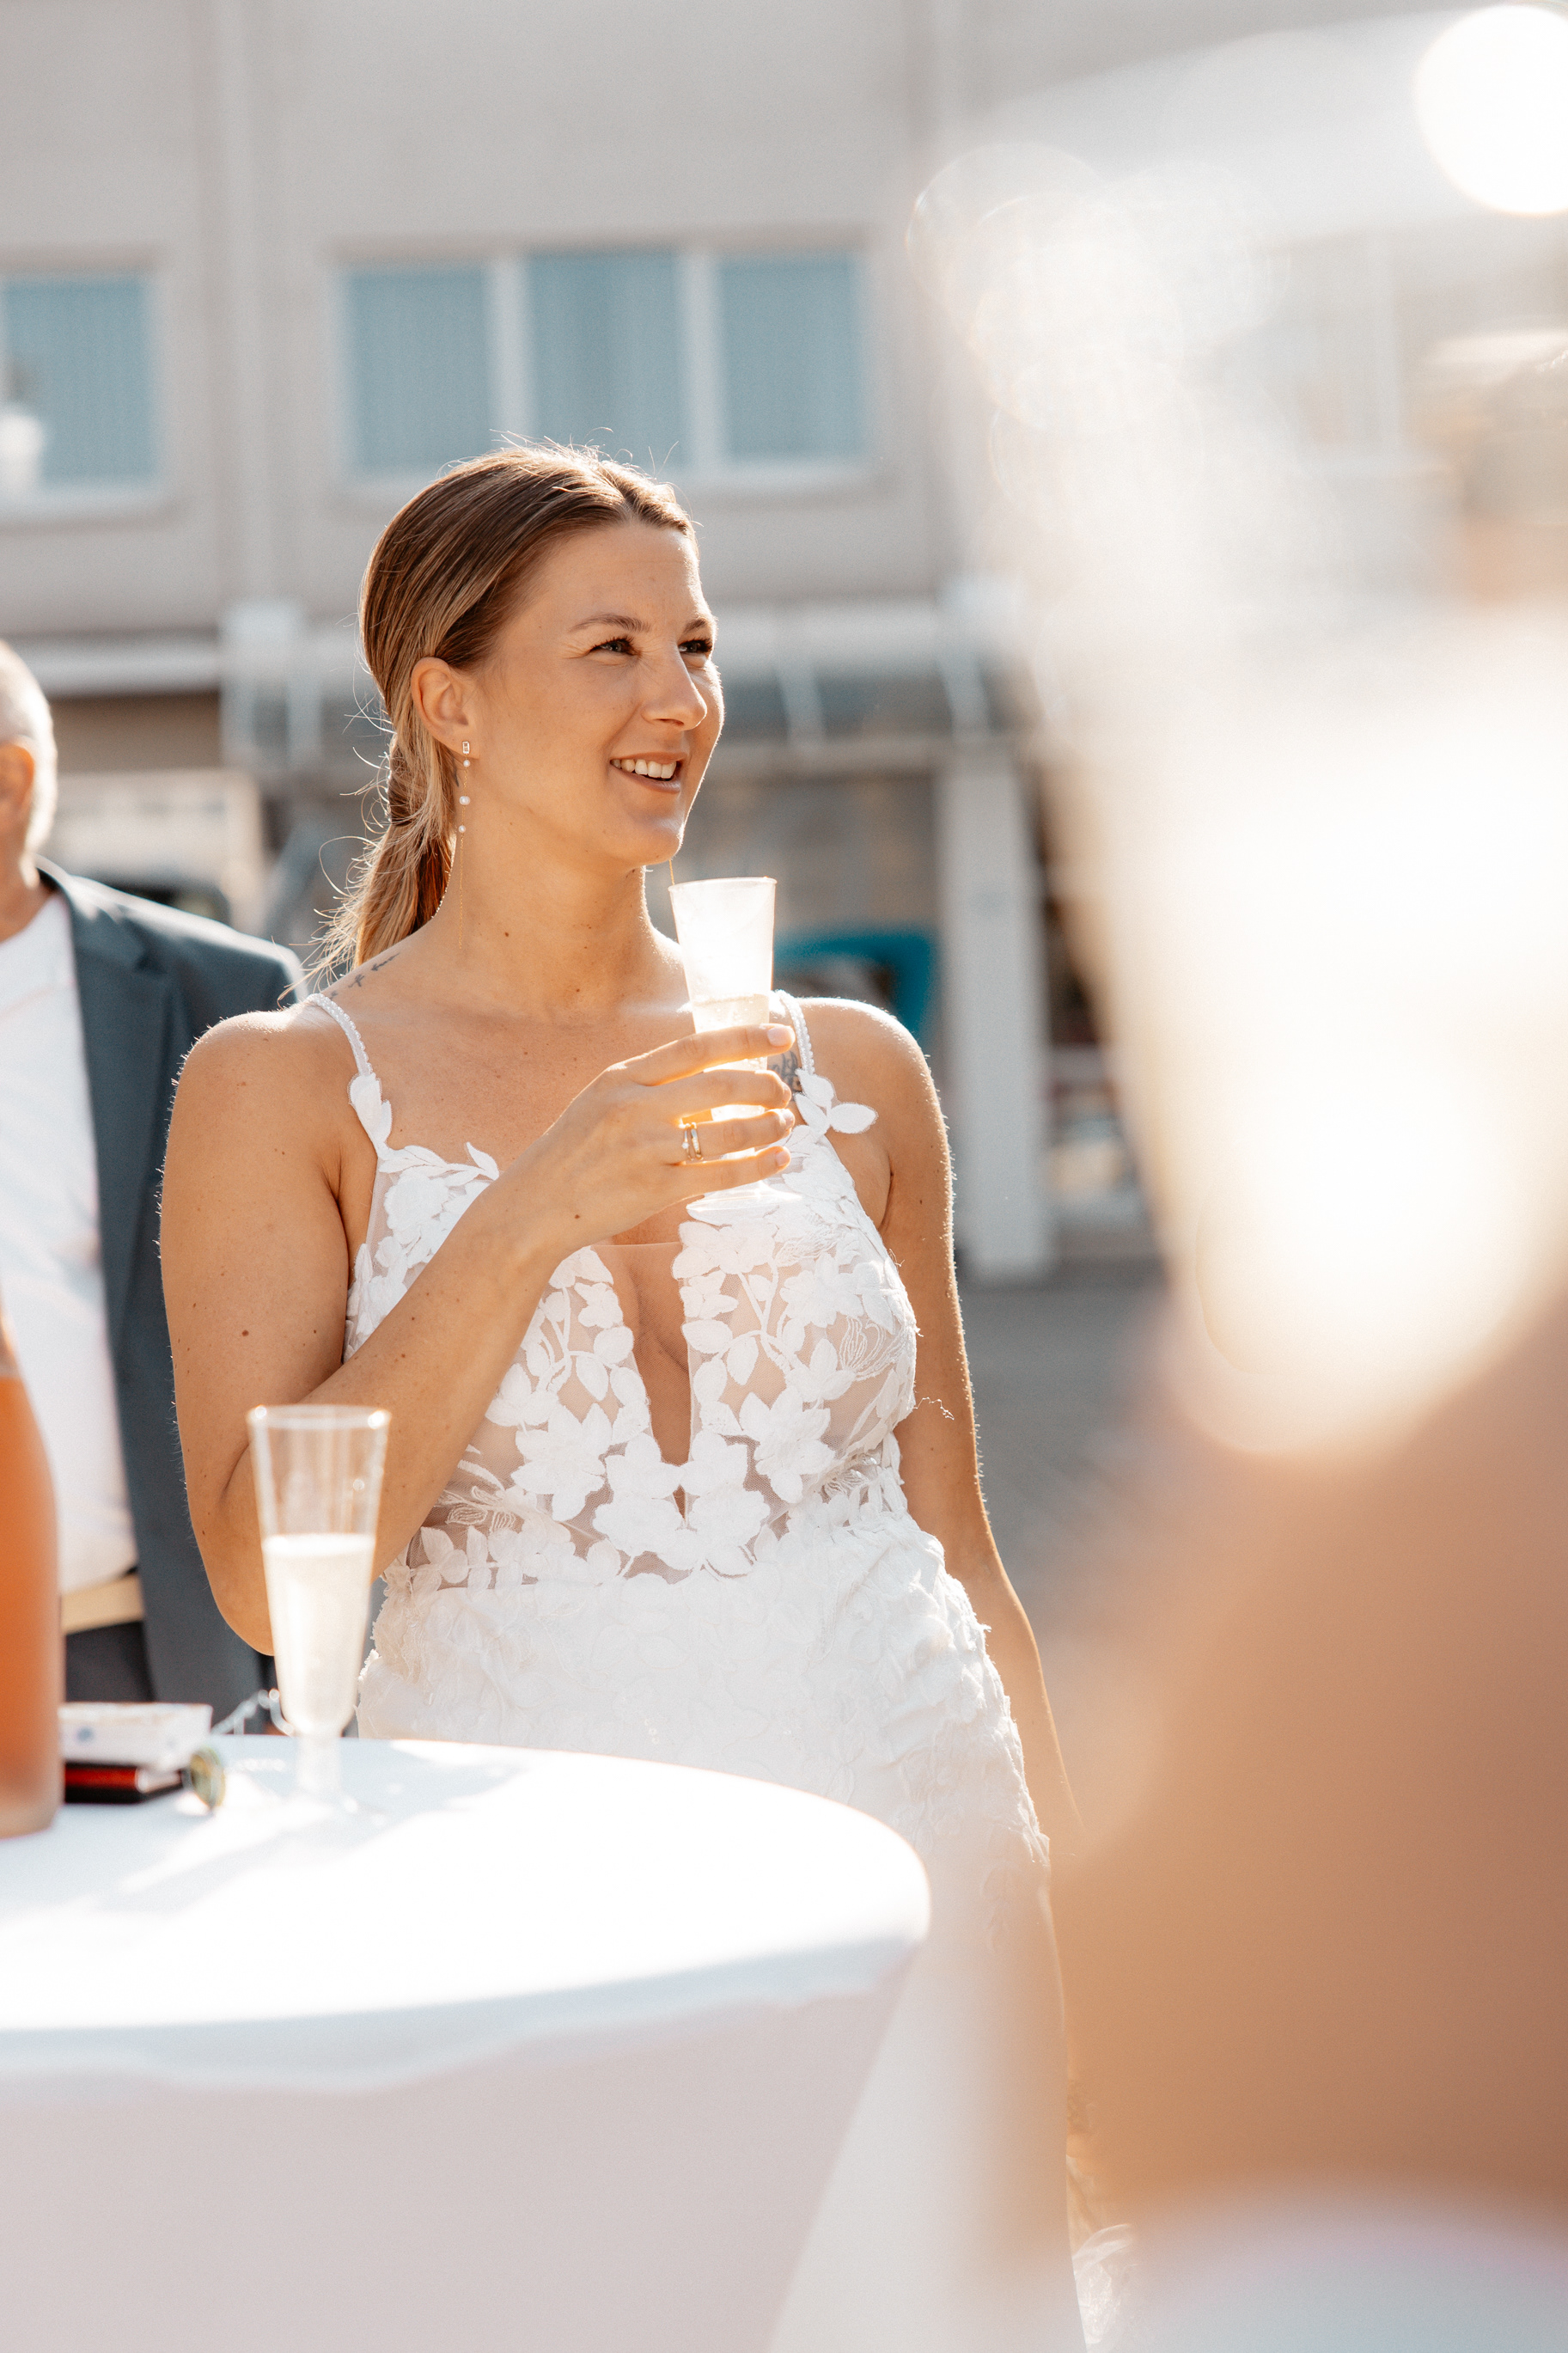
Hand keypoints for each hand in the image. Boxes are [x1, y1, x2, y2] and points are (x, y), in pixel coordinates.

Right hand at [506, 1021, 796, 1256]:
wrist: (534, 1206)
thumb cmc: (572, 1155)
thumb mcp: (599, 1102)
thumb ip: (647, 1087)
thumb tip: (711, 1078)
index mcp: (621, 1078)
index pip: (695, 1047)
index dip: (744, 1039)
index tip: (780, 1035)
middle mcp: (634, 1107)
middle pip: (719, 1085)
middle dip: (763, 1086)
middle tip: (783, 1092)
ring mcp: (645, 1149)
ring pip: (727, 1130)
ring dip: (767, 1126)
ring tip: (785, 1124)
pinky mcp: (655, 1189)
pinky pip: (721, 1174)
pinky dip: (758, 1165)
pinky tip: (779, 1159)